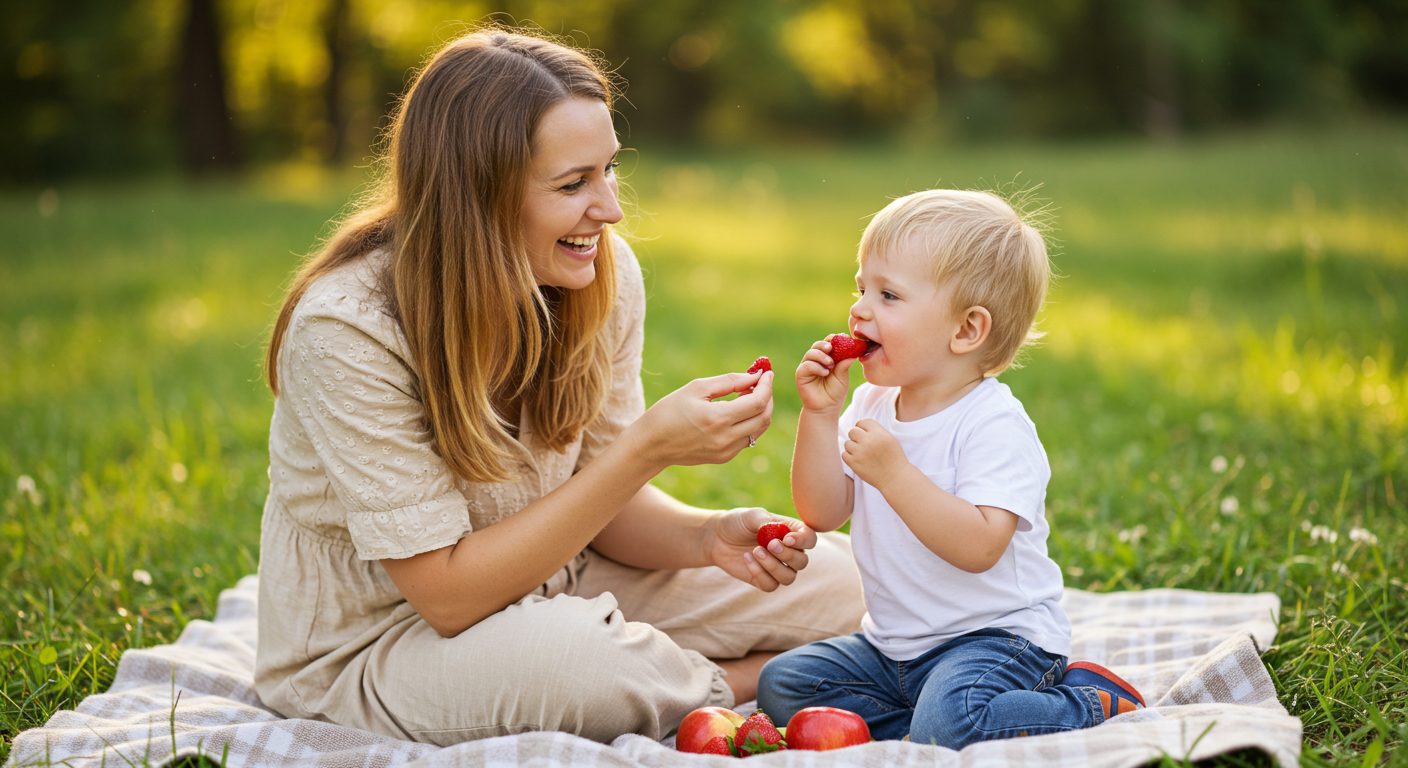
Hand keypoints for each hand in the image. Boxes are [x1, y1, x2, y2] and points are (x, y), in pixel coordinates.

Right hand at [633, 370, 773, 468]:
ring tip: (746, 395)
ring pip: (758, 429)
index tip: (767, 372)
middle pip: (764, 417)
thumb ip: (729, 381)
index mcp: (718, 418)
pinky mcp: (724, 458)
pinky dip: (749, 423)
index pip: (758, 402)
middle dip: (767, 397)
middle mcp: (726, 438)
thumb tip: (755, 376)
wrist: (651, 445)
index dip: (766, 385)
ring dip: (760, 411)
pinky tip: (736, 411)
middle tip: (759, 383)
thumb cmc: (669, 411)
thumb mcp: (696, 388)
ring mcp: (726, 451)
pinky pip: (747, 438)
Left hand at [706, 508, 816, 591]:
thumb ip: (766, 521)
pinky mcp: (764, 580)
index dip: (803, 541)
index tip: (787, 538)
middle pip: (802, 562)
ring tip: (756, 551)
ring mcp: (777, 568)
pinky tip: (747, 558)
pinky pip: (771, 585)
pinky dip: (759, 573)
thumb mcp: (751, 516)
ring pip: (789, 577)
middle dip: (787, 555)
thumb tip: (779, 531)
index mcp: (791, 533)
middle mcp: (789, 552)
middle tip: (770, 544)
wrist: (717, 537)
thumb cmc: (738, 523)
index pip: (810, 539)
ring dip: (773, 566)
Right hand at [796, 339, 855, 413]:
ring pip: (811, 353)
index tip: (842, 338)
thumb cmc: (835, 392)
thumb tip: (853, 351)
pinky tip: (824, 373)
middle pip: (817, 345)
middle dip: (824, 344)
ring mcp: (807, 366)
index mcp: (827, 358)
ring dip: (821, 356)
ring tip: (830, 366)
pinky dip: (816, 367)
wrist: (826, 408)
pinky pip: (806, 365)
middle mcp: (816, 360)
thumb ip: (845, 364)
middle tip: (831, 348)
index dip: (834, 339)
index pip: (828, 343)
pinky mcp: (801, 374)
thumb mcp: (843, 376)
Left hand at [841, 418, 907, 488]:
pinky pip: (844, 454)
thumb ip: (876, 430)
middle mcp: (869, 441)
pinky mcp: (854, 463)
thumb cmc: (893, 458)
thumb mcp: (890, 439)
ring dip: (853, 448)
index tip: (866, 434)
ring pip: (847, 443)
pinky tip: (858, 460)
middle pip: (852, 431)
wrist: (895, 477)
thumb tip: (858, 425)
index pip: (863, 422)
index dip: (863, 427)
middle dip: (856, 437)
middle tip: (863, 444)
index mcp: (879, 433)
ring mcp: (860, 452)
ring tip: (862, 454)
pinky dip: (849, 457)